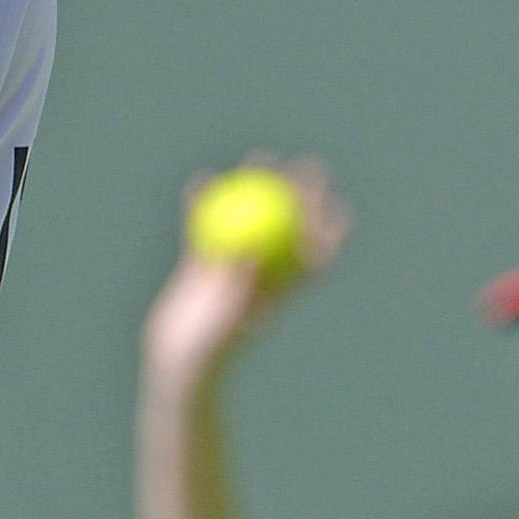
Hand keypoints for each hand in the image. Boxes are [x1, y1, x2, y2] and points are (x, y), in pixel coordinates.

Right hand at [140, 156, 347, 378]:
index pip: (314, 259)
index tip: (339, 208)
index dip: (332, 235)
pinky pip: (204, 227)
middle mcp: (261, 274)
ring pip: (249, 217)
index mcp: (280, 293)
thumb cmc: (211, 350)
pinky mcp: (202, 264)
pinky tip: (201, 180)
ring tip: (258, 157)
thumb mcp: (228, 319)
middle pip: (288, 228)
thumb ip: (240, 285)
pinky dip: (203, 204)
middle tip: (308, 166)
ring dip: (255, 186)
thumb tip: (252, 252)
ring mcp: (232, 266)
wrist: (179, 362)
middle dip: (303, 196)